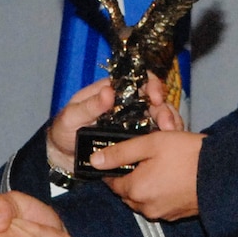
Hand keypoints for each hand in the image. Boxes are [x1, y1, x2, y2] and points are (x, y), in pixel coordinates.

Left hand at [46, 75, 183, 175]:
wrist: (65, 156)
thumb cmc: (65, 131)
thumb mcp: (72, 118)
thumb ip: (89, 106)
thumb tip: (109, 91)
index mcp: (112, 92)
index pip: (138, 80)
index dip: (151, 84)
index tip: (156, 98)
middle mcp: (127, 104)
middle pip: (153, 100)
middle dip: (164, 109)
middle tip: (167, 124)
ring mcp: (134, 121)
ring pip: (159, 116)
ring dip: (169, 123)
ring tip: (172, 135)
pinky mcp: (137, 139)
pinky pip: (155, 136)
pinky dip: (165, 139)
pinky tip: (169, 146)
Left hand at [90, 130, 202, 219]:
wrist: (222, 174)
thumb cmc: (186, 154)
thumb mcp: (151, 144)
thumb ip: (120, 152)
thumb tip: (94, 161)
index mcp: (135, 190)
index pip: (111, 183)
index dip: (113, 169)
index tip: (121, 156)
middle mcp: (145, 207)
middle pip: (127, 192)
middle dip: (130, 178)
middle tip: (144, 159)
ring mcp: (162, 214)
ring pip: (143, 200)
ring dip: (145, 187)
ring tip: (160, 168)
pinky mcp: (177, 216)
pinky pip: (159, 205)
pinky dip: (160, 194)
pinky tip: (172, 179)